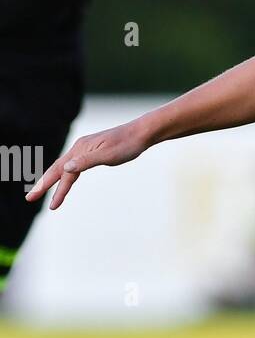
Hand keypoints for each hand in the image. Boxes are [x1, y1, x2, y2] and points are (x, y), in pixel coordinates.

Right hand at [26, 122, 149, 209]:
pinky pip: (75, 166)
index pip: (61, 172)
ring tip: (48, 196)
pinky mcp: (93, 151)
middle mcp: (79, 148)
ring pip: (66, 168)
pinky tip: (67, 181)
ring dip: (56, 183)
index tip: (45, 203)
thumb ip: (86, 161)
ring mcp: (85, 149)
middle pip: (57, 169)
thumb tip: (66, 168)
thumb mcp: (108, 155)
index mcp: (80, 149)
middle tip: (30, 198)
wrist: (141, 134)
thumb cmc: (127, 145)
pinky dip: (68, 176)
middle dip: (44, 185)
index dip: (52, 188)